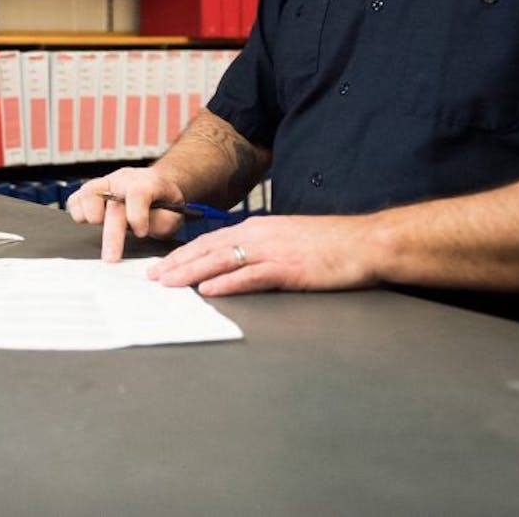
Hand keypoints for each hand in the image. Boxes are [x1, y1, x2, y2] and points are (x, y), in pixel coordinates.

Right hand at [67, 168, 184, 261]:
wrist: (155, 187)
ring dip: (91, 216)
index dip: (138, 216)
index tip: (141, 233)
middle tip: (111, 257)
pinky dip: (78, 213)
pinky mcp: (91, 191)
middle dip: (111, 234)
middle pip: (112, 203)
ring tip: (98, 228)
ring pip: (89, 194)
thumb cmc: (164, 202)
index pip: (138, 193)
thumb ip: (161, 223)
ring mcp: (106, 183)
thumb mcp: (174, 215)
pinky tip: (89, 223)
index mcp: (148, 182)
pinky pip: (76, 199)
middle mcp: (124, 179)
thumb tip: (140, 230)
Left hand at [147, 215, 379, 294]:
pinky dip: (227, 283)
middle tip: (152, 277)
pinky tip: (208, 290)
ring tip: (168, 283)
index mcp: (257, 228)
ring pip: (221, 261)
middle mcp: (259, 235)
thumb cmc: (330, 244)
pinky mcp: (288, 269)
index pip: (210, 240)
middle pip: (208, 249)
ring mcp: (272, 251)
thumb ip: (260, 248)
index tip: (162, 265)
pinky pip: (251, 276)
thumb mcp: (287, 239)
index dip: (183, 253)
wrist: (365, 242)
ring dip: (191, 272)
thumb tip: (237, 262)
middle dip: (177, 263)